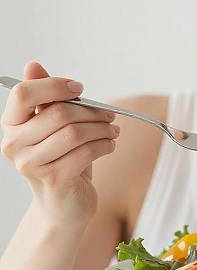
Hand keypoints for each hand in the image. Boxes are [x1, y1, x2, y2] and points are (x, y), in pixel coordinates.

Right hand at [0, 61, 119, 226]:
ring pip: (75, 133)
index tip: (80, 89)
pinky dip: (105, 145)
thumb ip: (46, 99)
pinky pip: (86, 152)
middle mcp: (14, 145)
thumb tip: (33, 65)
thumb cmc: (62, 160)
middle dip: (92, 112)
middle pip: (59, 113)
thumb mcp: (54, 128)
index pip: (23, 93)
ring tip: (113, 131)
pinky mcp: (54, 179)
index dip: (55, 86)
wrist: (64, 204)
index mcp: (11, 125)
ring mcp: (31, 165)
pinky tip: (109, 145)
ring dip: (102, 129)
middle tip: (109, 115)